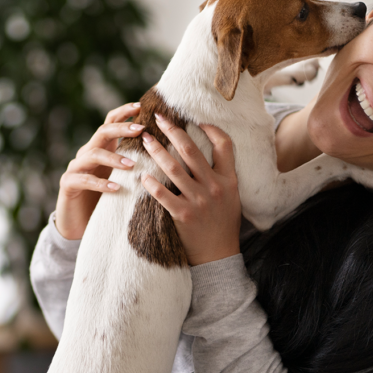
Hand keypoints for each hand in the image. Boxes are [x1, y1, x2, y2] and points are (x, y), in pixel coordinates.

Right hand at [54, 102, 145, 239]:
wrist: (77, 225)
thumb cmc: (105, 201)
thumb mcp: (122, 179)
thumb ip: (134, 164)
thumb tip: (164, 153)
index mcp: (101, 148)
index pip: (110, 122)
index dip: (123, 113)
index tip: (141, 106)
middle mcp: (87, 153)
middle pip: (102, 132)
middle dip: (121, 128)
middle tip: (141, 130)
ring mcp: (76, 167)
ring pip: (92, 153)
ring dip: (113, 158)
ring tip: (131, 165)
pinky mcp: (68, 184)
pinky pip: (84, 180)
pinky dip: (101, 183)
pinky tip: (116, 188)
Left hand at [140, 116, 241, 264]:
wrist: (219, 255)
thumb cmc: (222, 223)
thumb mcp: (231, 195)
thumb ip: (220, 174)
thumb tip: (206, 150)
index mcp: (228, 179)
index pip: (224, 145)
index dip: (211, 128)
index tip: (195, 119)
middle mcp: (214, 187)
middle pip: (192, 151)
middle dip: (173, 131)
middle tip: (158, 118)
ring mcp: (199, 201)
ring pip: (174, 169)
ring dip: (157, 151)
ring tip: (145, 140)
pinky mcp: (184, 215)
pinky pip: (163, 195)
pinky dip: (151, 184)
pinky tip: (142, 174)